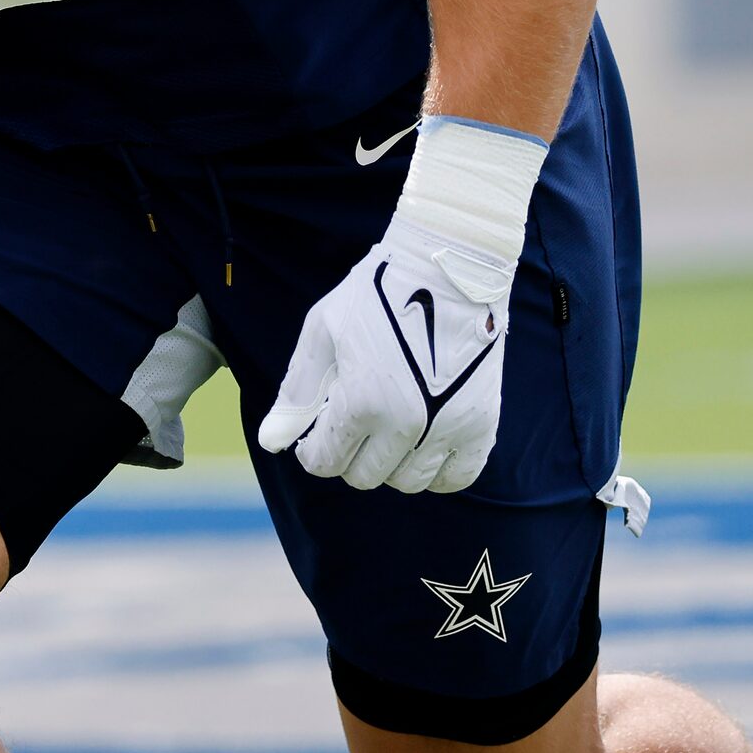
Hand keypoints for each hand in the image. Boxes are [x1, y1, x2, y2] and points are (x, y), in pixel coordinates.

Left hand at [255, 217, 514, 493]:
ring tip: (384, 427)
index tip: (314, 436)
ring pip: (408, 482)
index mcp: (362, 402)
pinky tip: (421, 442)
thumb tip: (271, 442)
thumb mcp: (322, 333)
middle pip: (365, 476)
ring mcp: (449, 428)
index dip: (312, 452)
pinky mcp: (482, 425)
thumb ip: (296, 392)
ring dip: (389, 464)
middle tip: (350, 423)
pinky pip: (456, 478)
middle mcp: (407, 424)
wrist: (447, 270)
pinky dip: (435, 470)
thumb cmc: (376, 295)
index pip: (326, 462)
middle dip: (347, 456)